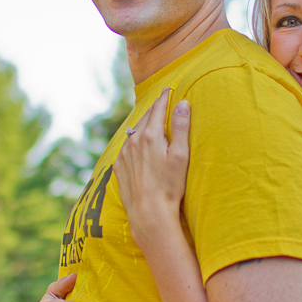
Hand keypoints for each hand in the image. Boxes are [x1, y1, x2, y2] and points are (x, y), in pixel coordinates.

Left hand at [114, 88, 190, 247]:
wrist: (149, 213)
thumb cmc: (170, 186)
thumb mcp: (180, 155)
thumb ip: (181, 127)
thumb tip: (183, 103)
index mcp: (150, 135)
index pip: (157, 108)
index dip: (165, 96)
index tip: (170, 88)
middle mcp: (133, 141)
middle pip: (145, 117)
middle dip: (155, 108)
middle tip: (164, 101)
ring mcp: (124, 153)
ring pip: (134, 131)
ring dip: (144, 124)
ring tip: (153, 121)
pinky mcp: (119, 166)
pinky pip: (127, 146)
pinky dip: (135, 140)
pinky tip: (141, 144)